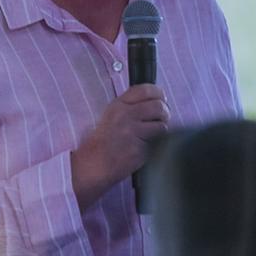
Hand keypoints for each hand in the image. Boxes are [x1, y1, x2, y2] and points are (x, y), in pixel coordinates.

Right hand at [71, 84, 170, 208]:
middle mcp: (125, 116)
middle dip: (164, 113)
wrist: (91, 165)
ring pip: (162, 125)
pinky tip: (145, 148)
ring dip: (161, 130)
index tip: (161, 100)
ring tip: (151, 135)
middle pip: (159, 106)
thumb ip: (131, 107)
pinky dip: (156, 145)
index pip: (146, 90)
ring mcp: (132, 132)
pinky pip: (158, 143)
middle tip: (160, 120)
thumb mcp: (111, 116)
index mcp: (118, 105)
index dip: (158, 94)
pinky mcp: (139, 149)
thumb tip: (157, 100)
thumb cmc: (102, 142)